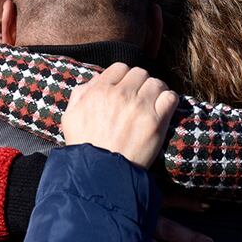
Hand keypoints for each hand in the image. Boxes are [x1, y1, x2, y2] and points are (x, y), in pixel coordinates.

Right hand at [62, 63, 178, 168]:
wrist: (101, 174)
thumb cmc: (85, 147)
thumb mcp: (70, 117)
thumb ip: (80, 93)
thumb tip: (97, 80)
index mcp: (99, 91)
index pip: (120, 67)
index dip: (124, 77)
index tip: (126, 87)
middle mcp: (121, 94)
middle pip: (140, 73)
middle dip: (140, 83)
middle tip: (140, 97)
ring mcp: (140, 107)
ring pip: (156, 83)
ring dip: (156, 91)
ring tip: (153, 104)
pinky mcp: (156, 121)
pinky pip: (170, 97)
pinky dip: (169, 101)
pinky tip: (164, 109)